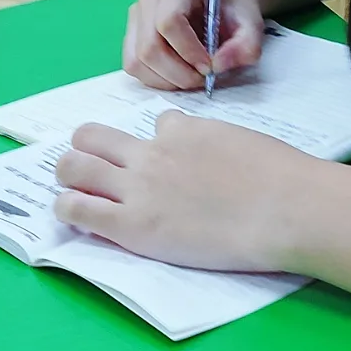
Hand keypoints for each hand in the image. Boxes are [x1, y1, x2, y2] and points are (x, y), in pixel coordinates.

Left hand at [53, 112, 323, 270]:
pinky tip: (74, 214)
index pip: (157, 124)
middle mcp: (153, 152)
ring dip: (68, 173)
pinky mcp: (131, 225)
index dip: (158, 142)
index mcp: (185, 129)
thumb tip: (212, 157)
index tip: (163, 158)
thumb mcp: (241, 142)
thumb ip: (215, 144)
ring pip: (74, 166)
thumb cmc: (278, 176)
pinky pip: (76, 209)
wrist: (282, 207)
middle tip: (93, 165)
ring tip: (74, 188)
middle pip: (94, 136)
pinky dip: (68, 208)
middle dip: (88, 146)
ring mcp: (139, 187)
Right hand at [124, 0, 265, 89]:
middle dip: (178, 72)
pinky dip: (156, 79)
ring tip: (192, 77)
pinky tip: (177, 76)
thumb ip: (246, 45)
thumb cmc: (234, 11)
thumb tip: (218, 65)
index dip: (188, 51)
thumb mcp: (252, 25)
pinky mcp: (132, 34)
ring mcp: (136, 15)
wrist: (224, 5)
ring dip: (166, 79)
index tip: (209, 67)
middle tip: (202, 78)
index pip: (170, 21)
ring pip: (137, 60)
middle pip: (150, 46)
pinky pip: (133, 65)